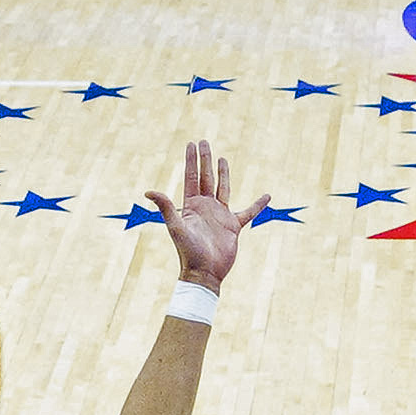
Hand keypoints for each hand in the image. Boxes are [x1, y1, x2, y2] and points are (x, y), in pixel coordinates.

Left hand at [155, 140, 248, 289]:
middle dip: (205, 160)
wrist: (205, 272)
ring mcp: (219, 215)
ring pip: (222, 189)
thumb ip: (165, 207)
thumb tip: (148, 191)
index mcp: (191, 205)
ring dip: (222, 173)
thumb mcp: (176, 227)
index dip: (191, 160)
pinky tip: (267, 196)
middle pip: (205, 177)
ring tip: (222, 158)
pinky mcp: (233, 226)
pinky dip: (258, 204)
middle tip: (204, 142)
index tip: (192, 144)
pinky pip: (249, 212)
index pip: (191, 176)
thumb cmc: (188, 252)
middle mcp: (205, 207)